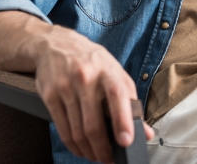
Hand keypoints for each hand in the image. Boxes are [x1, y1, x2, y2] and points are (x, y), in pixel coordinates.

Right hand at [31, 26, 154, 162]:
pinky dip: (72, 145)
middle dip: (102, 149)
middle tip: (108, 159)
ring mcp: (66, 86)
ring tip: (95, 156)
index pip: (117, 96)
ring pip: (77, 131)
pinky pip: (62, 128)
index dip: (122, 121)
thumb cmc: (92, 62)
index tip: (126, 141)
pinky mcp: (50, 95)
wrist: (56, 44)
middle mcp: (86, 77)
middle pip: (93, 124)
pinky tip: (80, 148)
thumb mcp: (115, 73)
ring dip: (88, 150)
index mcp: (107, 71)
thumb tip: (145, 133)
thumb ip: (131, 102)